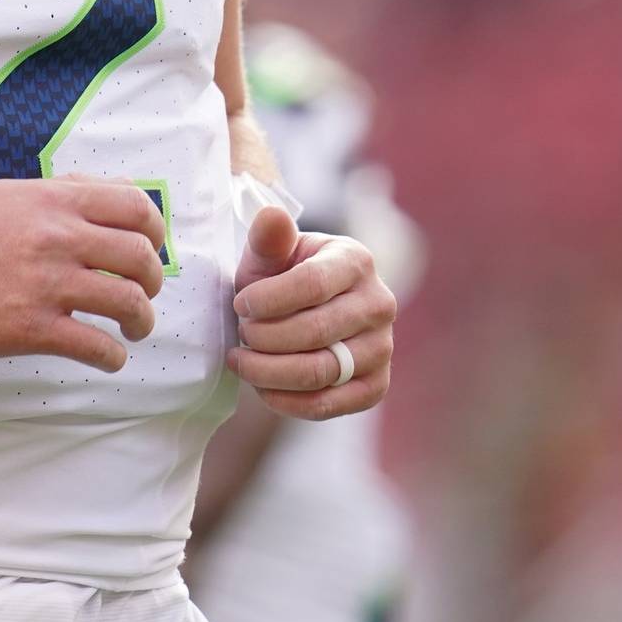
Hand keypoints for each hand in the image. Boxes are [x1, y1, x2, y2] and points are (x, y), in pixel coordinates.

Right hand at [0, 177, 169, 372]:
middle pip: (140, 256)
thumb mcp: (7, 195)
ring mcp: (48, 284)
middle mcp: (58, 238)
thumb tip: (105, 195)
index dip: (155, 229)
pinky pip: (97, 346)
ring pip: (129, 302)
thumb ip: (58, 194)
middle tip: (144, 292)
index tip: (151, 247)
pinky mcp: (33, 328)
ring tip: (134, 328)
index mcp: (54, 201)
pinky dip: (113, 357)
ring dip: (142, 320)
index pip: (134, 205)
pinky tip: (108, 357)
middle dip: (153, 279)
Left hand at [227, 205, 393, 418]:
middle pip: (314, 331)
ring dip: (268, 371)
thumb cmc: (283, 278)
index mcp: (356, 261)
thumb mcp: (271, 255)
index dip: (267, 300)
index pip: (312, 284)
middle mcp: (379, 304)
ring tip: (242, 360)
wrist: (307, 312)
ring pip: (321, 371)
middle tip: (240, 334)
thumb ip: (268, 239)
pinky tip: (262, 388)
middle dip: (264, 337)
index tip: (239, 304)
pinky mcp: (376, 385)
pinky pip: (329, 405)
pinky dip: (287, 402)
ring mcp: (382, 348)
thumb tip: (271, 216)